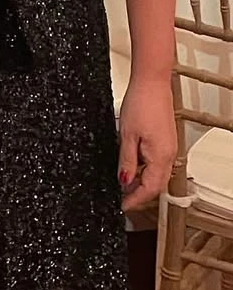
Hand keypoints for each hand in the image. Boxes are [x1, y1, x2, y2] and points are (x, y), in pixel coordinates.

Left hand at [117, 76, 175, 210]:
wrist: (152, 83)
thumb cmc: (140, 103)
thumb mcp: (126, 135)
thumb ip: (126, 161)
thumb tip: (124, 182)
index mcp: (160, 157)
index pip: (149, 189)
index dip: (135, 200)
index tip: (122, 206)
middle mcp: (168, 156)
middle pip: (155, 184)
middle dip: (138, 193)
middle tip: (121, 197)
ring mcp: (168, 148)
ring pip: (155, 173)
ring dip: (141, 180)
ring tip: (123, 182)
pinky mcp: (165, 140)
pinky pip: (156, 162)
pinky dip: (144, 168)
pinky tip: (132, 164)